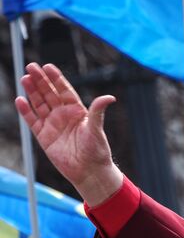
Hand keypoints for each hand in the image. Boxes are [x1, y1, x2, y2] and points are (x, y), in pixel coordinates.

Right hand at [14, 63, 122, 205]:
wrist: (89, 171)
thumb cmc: (97, 150)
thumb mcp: (96, 129)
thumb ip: (98, 112)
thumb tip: (110, 97)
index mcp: (77, 111)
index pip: (64, 91)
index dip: (56, 79)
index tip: (48, 67)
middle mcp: (64, 116)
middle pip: (49, 94)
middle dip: (41, 80)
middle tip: (32, 66)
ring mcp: (53, 125)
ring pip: (39, 104)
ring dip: (32, 92)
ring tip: (25, 78)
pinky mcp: (44, 137)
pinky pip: (32, 121)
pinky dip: (26, 111)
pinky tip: (20, 100)